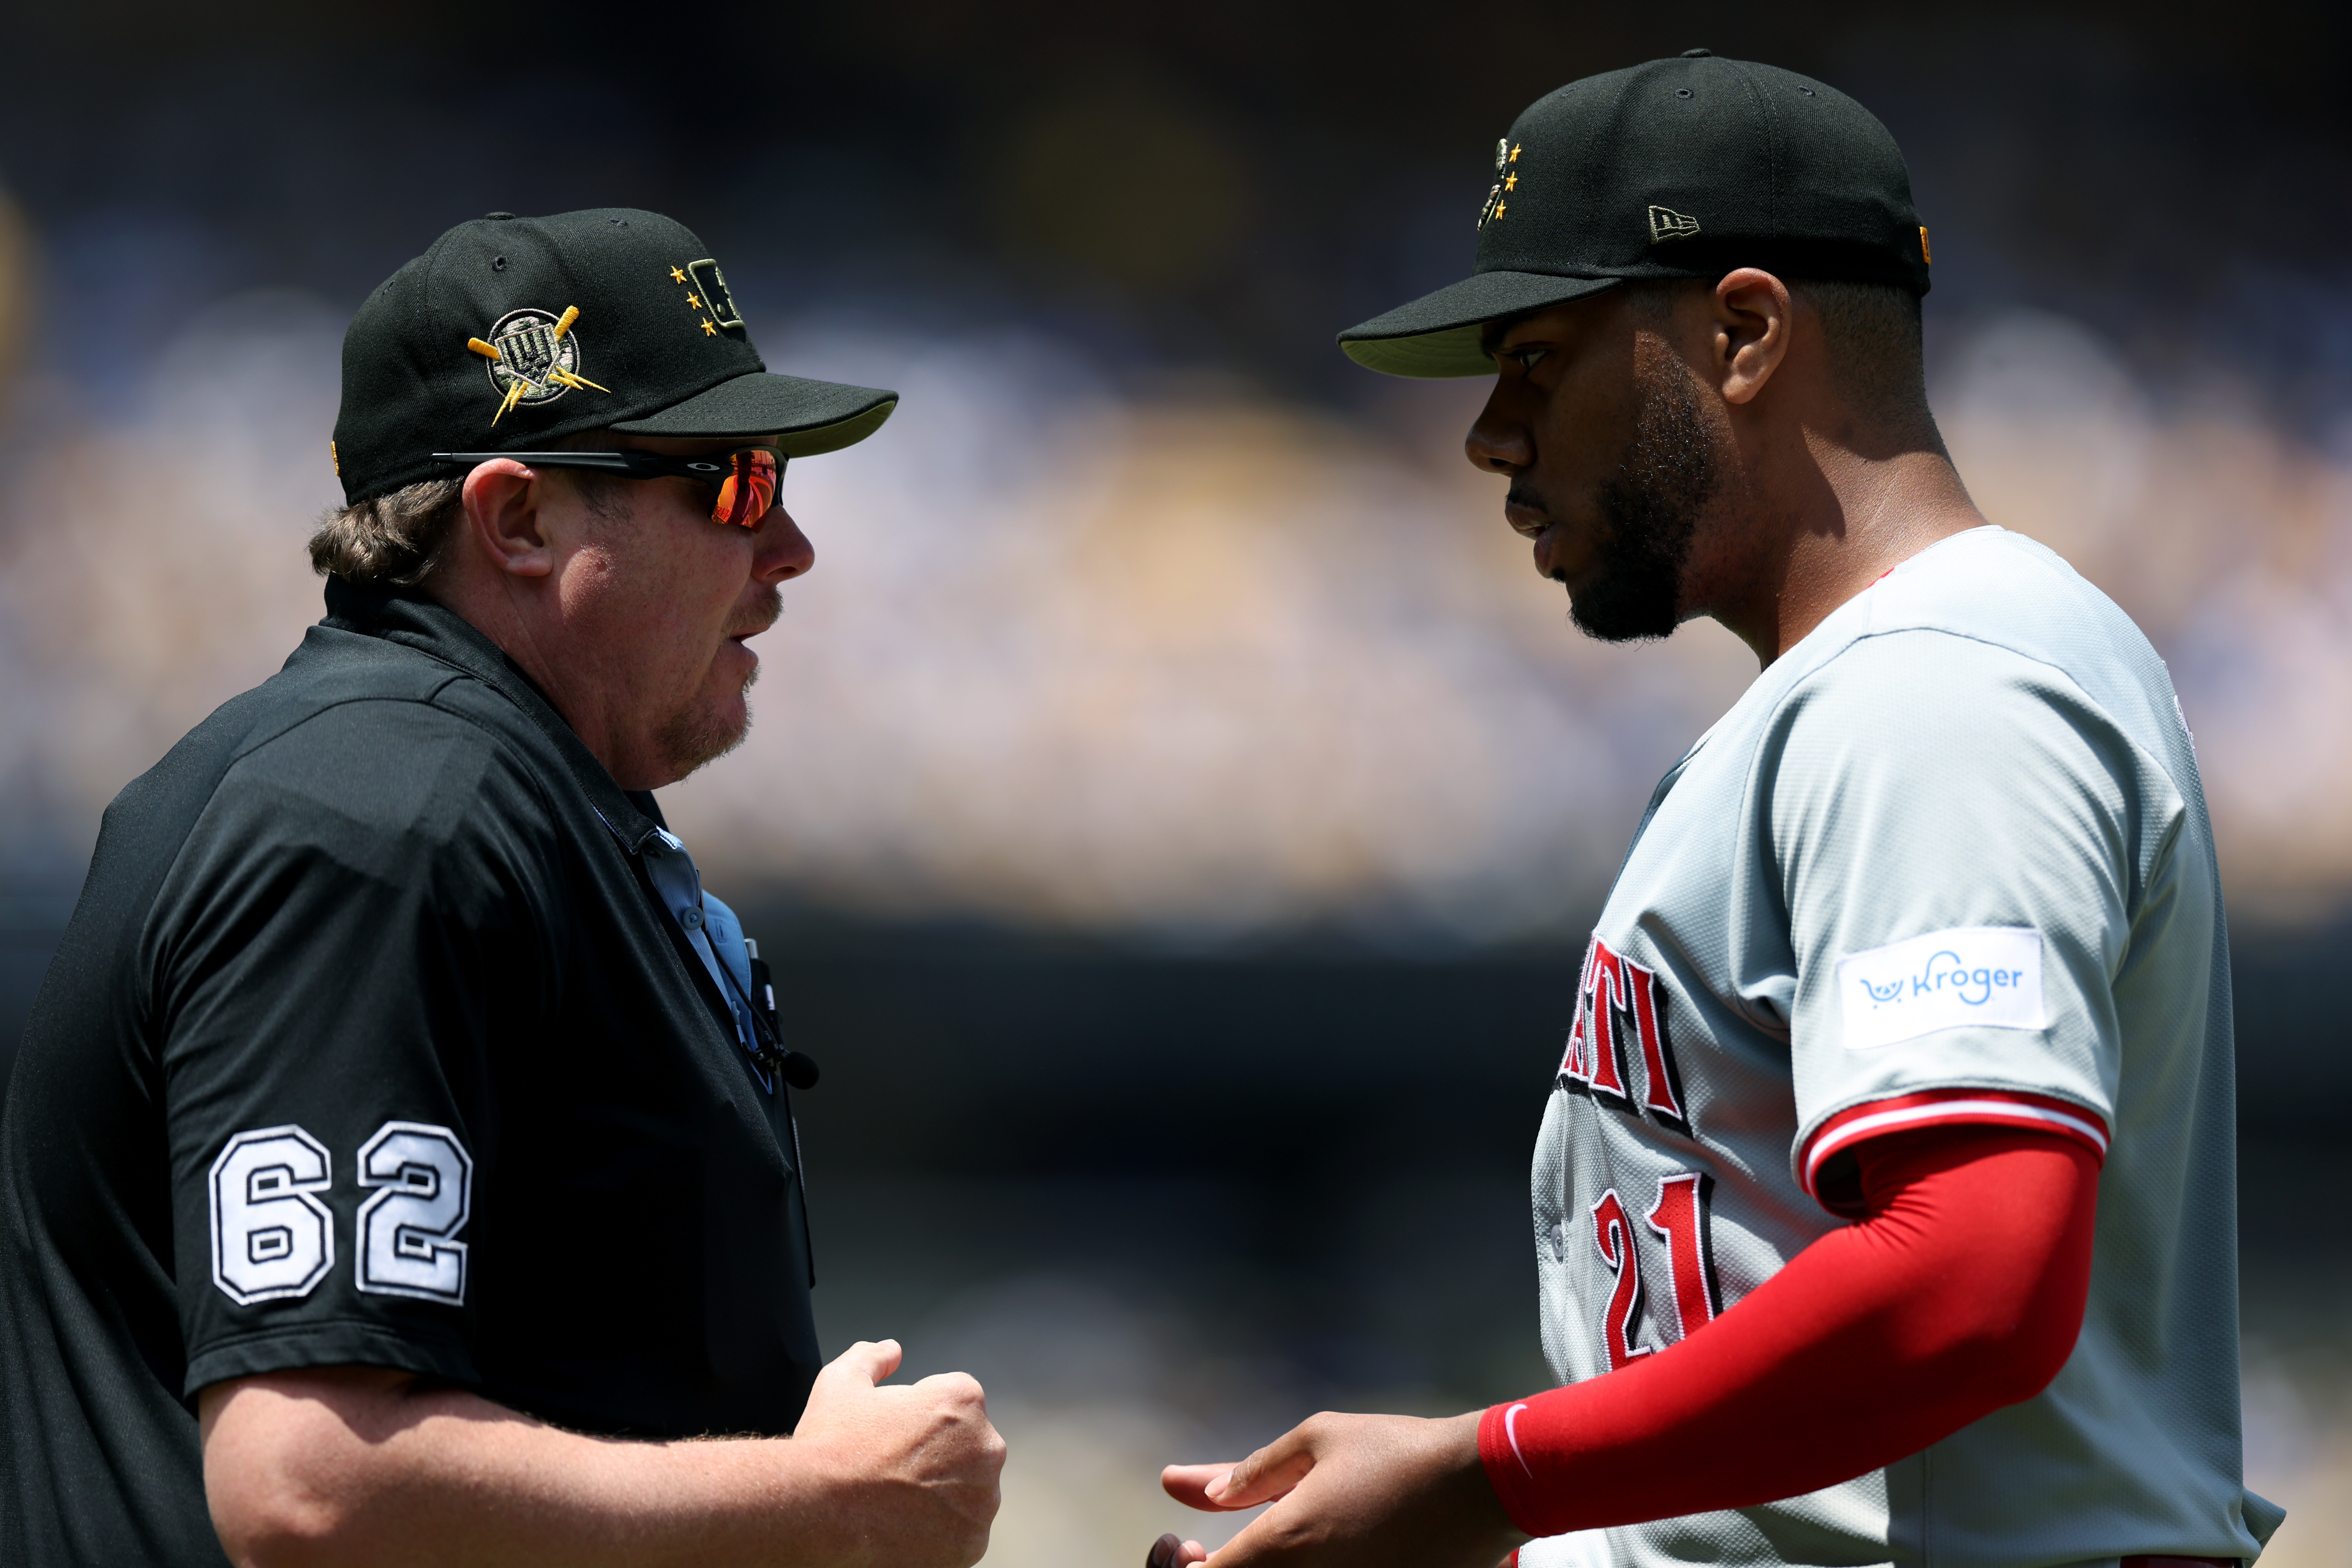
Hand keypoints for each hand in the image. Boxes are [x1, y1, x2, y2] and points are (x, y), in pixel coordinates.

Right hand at [794, 1339, 1006, 1567]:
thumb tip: (890, 1350)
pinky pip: (961, 1533)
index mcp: (963, 1400)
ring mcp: (982, 1499)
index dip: (918, 1418)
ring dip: (942, 1494)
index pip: (953, 1404)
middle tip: (893, 1470)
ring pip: (967, 1492)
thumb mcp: (842, 1381)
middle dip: (937, 1456)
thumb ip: (872, 1357)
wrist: (816, 1511)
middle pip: (966, 1448)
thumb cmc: (830, 1446)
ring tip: (896, 1501)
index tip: (894, 1437)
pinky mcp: (971, 1542)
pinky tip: (904, 1527)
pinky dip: (939, 1533)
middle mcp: (985, 1447)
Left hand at [1151, 1411, 1522, 1567]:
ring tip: (1278, 1543)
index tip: (1186, 1544)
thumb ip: (1252, 1472)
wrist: (1480, 1487)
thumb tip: (1195, 1489)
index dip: (1183, 1567)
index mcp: (1284, 1545)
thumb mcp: (1316, 1442)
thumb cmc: (1396, 1454)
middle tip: (1216, 1550)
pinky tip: (1317, 1552)